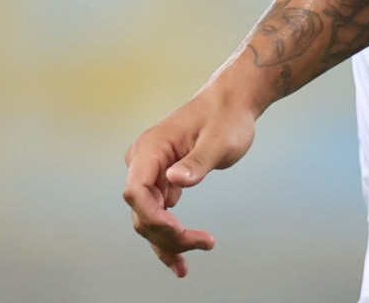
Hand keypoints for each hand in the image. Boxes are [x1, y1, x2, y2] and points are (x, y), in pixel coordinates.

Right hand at [121, 82, 259, 275]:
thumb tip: (174, 181)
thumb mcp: (219, 140)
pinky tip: (182, 254)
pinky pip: (159, 212)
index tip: (179, 231)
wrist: (233, 102)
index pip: (136, 191)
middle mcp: (143, 161)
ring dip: (166, 242)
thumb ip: (197, 162)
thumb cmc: (227, 117)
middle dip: (167, 234)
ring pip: (149, 217)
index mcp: (150, 149)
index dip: (152, 217)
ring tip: (184, 267)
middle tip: (204, 243)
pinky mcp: (163, 179)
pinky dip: (169, 233)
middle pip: (143, 210)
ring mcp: (151, 171)